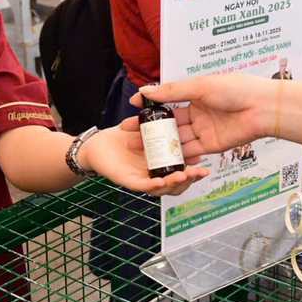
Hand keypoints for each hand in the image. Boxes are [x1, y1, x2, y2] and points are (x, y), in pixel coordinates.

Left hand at [76, 128, 205, 196]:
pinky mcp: (128, 181)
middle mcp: (155, 174)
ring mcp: (143, 179)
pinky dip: (154, 184)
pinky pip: (144, 186)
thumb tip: (181, 115)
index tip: (204, 165)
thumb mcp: (147, 126)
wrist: (97, 144)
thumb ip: (163, 123)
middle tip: (201, 172)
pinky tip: (163, 180)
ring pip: (164, 187)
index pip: (183, 171)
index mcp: (162, 164)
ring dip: (176, 182)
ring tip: (186, 175)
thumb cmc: (121, 138)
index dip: (195, 170)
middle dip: (191, 178)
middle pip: (178, 182)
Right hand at [132, 75, 275, 160]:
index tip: (131, 108)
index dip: (150, 106)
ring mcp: (204, 130)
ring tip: (137, 146)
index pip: (167, 101)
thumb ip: (172, 91)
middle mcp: (198, 113)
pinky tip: (159, 157)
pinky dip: (176, 154)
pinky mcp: (211, 145)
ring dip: (158, 143)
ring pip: (176, 138)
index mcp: (196, 94)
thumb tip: (146, 91)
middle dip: (148, 128)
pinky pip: (190, 151)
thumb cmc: (236, 89)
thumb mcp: (201, 86)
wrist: (263, 108)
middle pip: (169, 123)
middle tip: (127, 133)